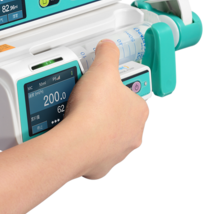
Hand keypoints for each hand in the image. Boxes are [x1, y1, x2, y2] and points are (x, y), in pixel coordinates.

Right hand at [61, 40, 149, 180]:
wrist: (76, 142)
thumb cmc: (94, 111)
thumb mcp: (102, 69)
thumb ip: (107, 54)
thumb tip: (108, 46)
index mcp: (140, 111)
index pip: (132, 97)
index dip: (116, 89)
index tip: (103, 86)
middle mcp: (134, 134)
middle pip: (119, 117)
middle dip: (104, 109)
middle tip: (86, 99)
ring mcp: (118, 153)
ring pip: (107, 136)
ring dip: (94, 128)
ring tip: (76, 115)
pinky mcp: (101, 166)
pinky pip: (93, 153)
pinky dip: (84, 145)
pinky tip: (73, 134)